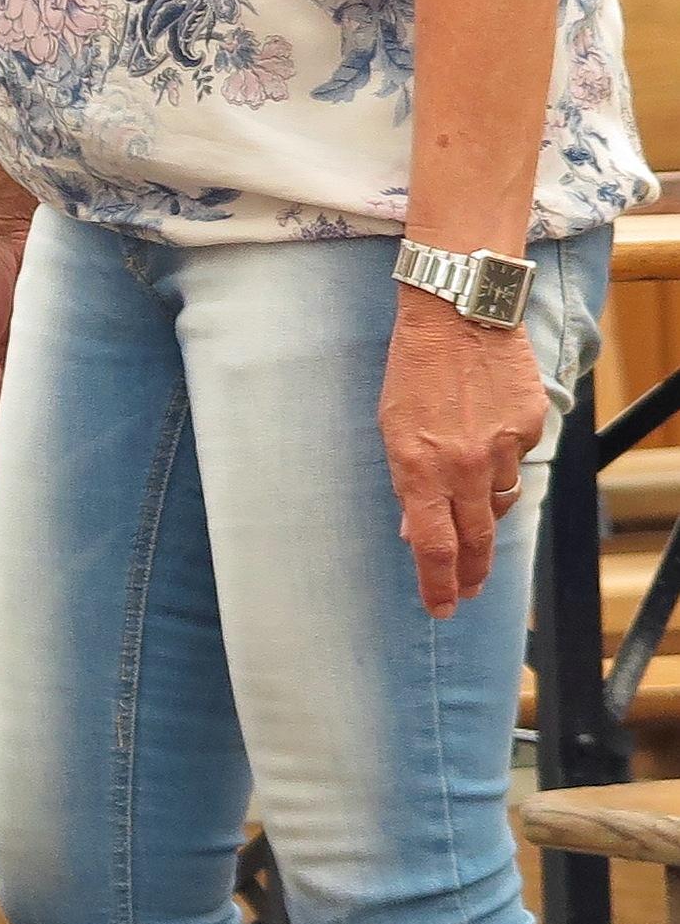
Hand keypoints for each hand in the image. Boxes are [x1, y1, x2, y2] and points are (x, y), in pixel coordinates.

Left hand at [382, 289, 548, 616]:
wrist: (459, 315)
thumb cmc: (412, 371)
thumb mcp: (392, 431)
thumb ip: (406, 483)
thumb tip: (413, 529)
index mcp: (420, 470)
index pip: (435, 548)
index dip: (439, 585)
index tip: (441, 608)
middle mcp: (465, 466)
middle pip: (475, 540)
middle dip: (470, 573)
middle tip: (465, 592)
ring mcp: (504, 447)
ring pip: (500, 500)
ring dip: (484, 513)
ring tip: (472, 517)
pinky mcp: (532, 426)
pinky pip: (518, 459)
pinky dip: (503, 459)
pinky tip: (489, 438)